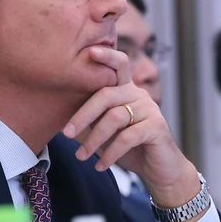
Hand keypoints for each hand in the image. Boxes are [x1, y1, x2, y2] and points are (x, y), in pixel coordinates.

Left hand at [64, 47, 201, 217]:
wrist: (159, 170)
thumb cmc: (130, 148)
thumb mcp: (106, 132)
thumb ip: (90, 120)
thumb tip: (60, 119)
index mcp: (126, 90)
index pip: (119, 65)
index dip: (107, 56)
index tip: (89, 51)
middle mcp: (139, 94)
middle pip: (106, 95)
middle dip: (83, 115)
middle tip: (67, 134)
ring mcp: (150, 109)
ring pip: (115, 118)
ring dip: (94, 140)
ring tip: (81, 156)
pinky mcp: (157, 127)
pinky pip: (127, 137)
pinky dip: (110, 153)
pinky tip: (100, 165)